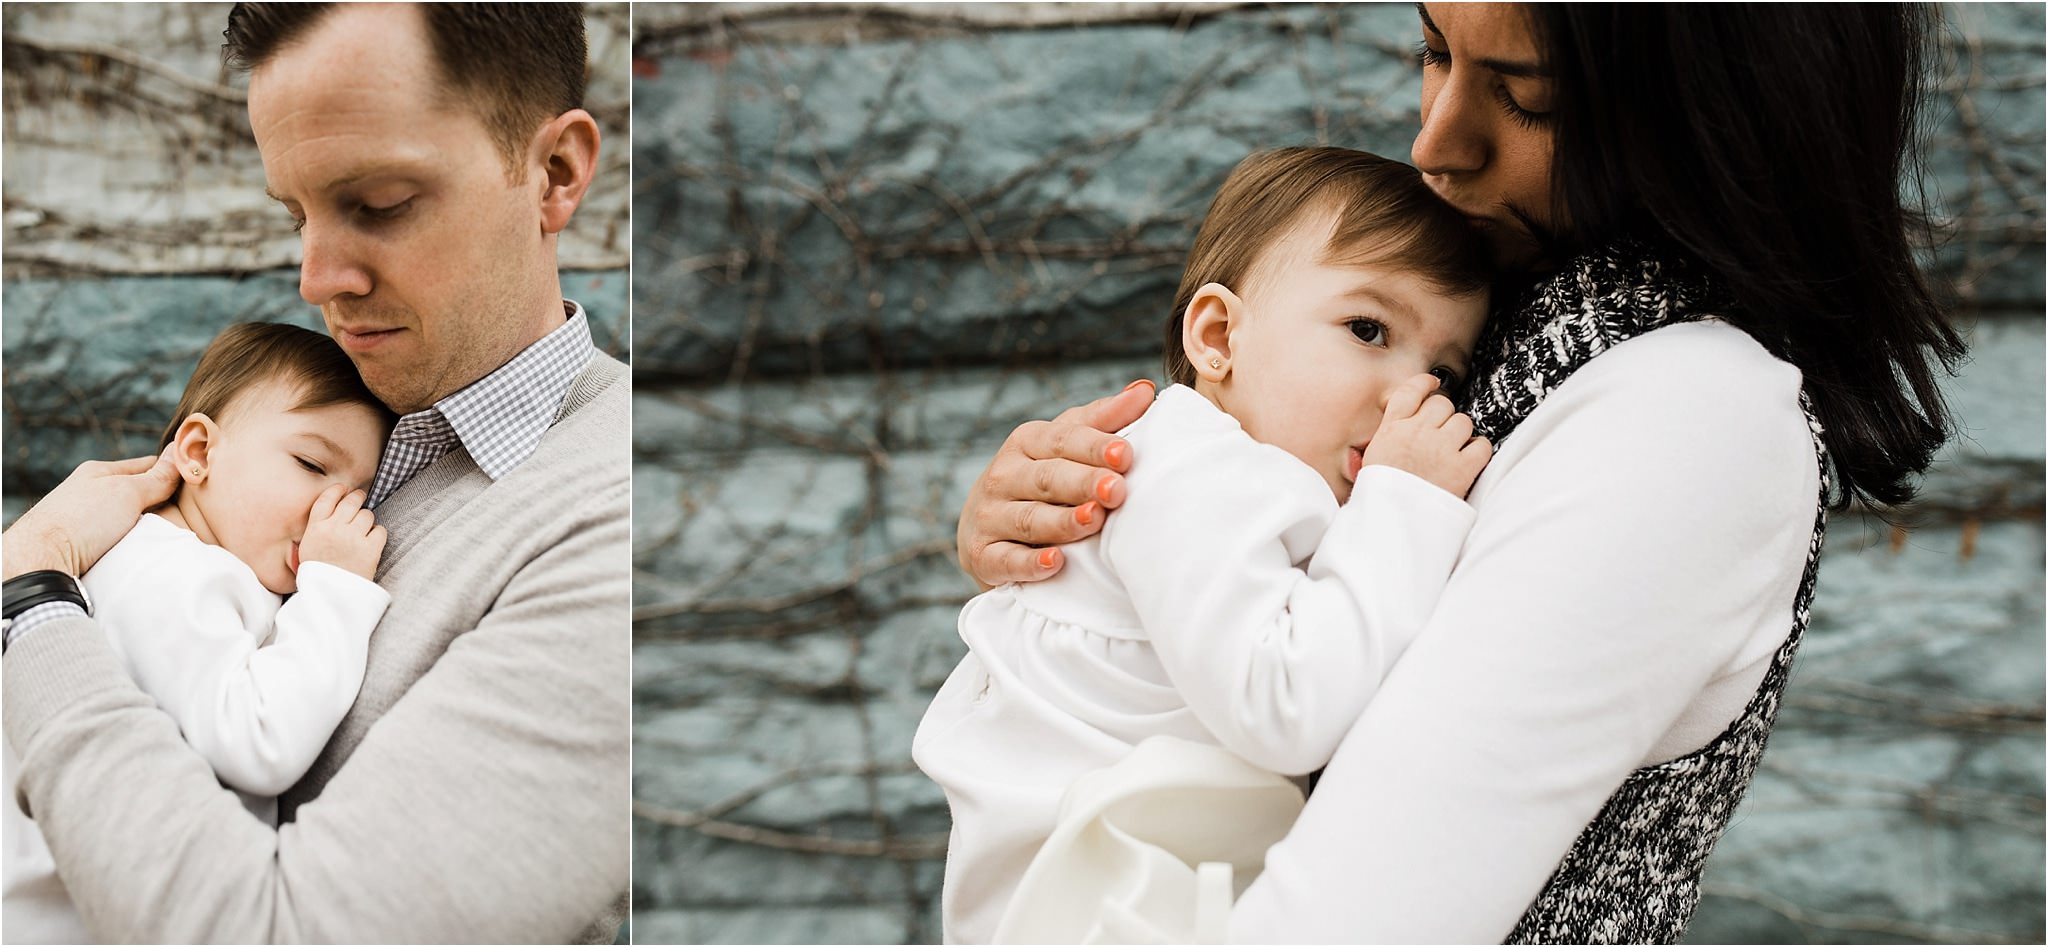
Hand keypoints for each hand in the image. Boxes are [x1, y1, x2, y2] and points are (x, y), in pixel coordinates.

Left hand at [3, 449, 182, 579]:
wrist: (41, 560)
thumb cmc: (82, 520)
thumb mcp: (127, 492)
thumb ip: (157, 477)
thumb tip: (180, 452)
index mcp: (98, 472)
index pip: (146, 465)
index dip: (171, 472)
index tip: (194, 481)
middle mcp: (89, 492)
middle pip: (137, 493)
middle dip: (161, 502)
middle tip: (188, 513)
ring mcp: (85, 518)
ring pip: (128, 517)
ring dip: (146, 525)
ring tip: (168, 535)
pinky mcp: (82, 543)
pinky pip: (117, 538)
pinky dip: (132, 542)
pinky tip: (142, 549)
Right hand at [298, 485, 386, 581]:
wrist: (329, 596)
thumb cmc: (317, 573)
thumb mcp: (307, 549)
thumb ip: (316, 529)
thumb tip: (329, 513)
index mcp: (316, 528)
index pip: (327, 499)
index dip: (337, 490)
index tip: (343, 488)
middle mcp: (334, 529)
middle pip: (350, 502)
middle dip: (357, 498)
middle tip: (360, 498)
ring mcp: (353, 538)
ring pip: (367, 515)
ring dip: (367, 521)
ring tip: (362, 532)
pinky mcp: (370, 549)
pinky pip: (380, 531)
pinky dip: (378, 535)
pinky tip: (371, 543)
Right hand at [956, 379, 1155, 587]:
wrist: (985, 529)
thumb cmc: (1040, 479)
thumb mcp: (1065, 445)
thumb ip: (1103, 420)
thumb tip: (1144, 390)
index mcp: (1026, 442)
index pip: (1061, 440)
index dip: (1093, 446)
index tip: (1125, 454)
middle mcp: (1003, 475)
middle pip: (1047, 478)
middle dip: (1083, 483)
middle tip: (1116, 489)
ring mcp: (989, 517)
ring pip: (1029, 518)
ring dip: (1063, 521)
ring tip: (1094, 520)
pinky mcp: (982, 556)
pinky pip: (1006, 560)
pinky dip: (1029, 563)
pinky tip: (1055, 562)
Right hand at [1359, 374, 1493, 498]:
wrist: (1392, 523)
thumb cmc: (1379, 496)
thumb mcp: (1369, 462)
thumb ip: (1380, 443)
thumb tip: (1379, 439)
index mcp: (1391, 430)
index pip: (1410, 391)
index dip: (1424, 384)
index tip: (1432, 384)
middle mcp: (1417, 432)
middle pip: (1441, 403)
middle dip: (1443, 414)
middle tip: (1440, 429)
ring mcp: (1441, 449)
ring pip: (1463, 421)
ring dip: (1461, 432)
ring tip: (1453, 447)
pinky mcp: (1462, 468)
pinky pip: (1481, 445)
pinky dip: (1479, 450)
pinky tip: (1469, 459)